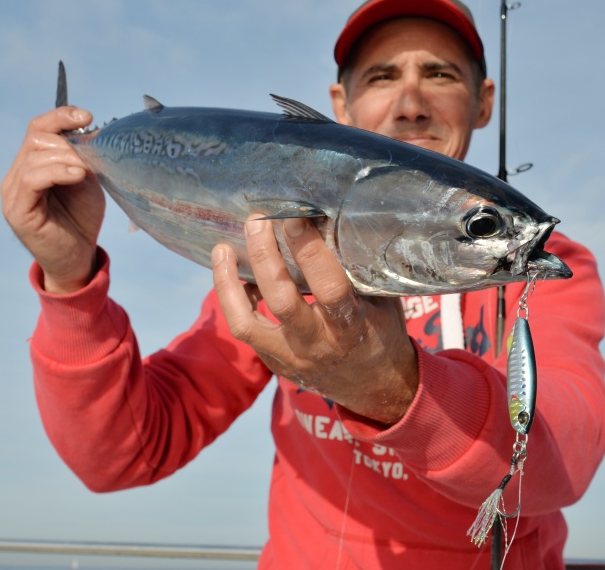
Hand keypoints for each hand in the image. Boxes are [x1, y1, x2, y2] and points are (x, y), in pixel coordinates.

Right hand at [1, 107, 104, 292]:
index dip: (61, 117)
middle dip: (68, 143)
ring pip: (34, 156)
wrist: (79, 257)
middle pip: (37, 138)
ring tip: (86, 172)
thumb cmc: (82, 219)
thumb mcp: (87, 181)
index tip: (87, 117)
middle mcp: (18, 174)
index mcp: (33, 163)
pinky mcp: (17, 210)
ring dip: (66, 158)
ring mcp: (14, 192)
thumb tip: (88, 133)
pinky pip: (31, 179)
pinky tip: (77, 176)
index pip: (39, 128)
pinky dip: (56, 172)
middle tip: (91, 159)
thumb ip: (82, 158)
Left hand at [212, 215, 418, 425]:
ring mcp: (290, 356)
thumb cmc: (381, 333)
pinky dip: (235, 299)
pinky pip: (246, 329)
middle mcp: (316, 344)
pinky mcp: (274, 362)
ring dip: (228, 283)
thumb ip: (357, 272)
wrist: (375, 387)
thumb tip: (331, 223)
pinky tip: (233, 273)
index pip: (328, 287)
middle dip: (264, 256)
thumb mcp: (382, 302)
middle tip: (257, 221)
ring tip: (222, 249)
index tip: (294, 217)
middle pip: (281, 300)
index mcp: (350, 327)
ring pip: (246, 323)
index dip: (310, 251)